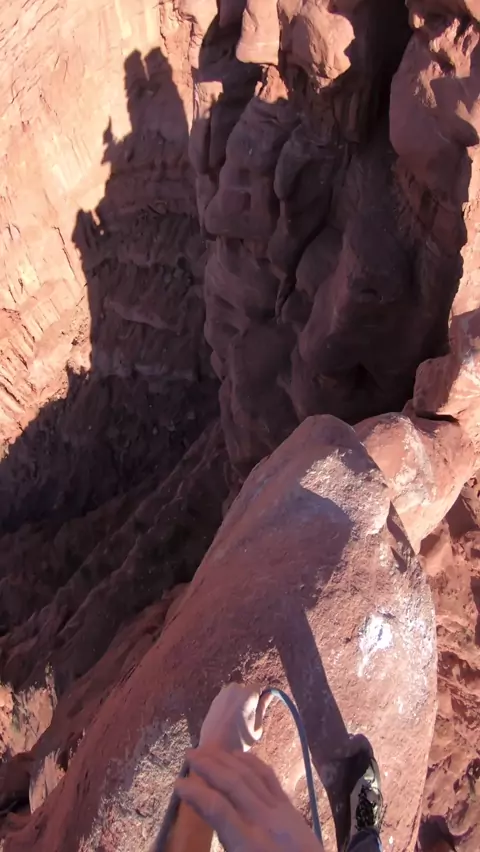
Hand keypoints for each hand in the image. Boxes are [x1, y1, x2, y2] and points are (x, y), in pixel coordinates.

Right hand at [175, 747, 323, 851]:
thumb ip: (225, 841)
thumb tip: (206, 813)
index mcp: (248, 846)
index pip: (217, 810)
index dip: (196, 794)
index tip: (178, 785)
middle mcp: (264, 822)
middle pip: (232, 784)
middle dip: (208, 767)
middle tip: (188, 756)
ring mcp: (280, 812)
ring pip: (250, 776)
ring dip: (226, 760)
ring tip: (206, 750)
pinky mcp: (290, 808)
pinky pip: (269, 777)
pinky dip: (251, 762)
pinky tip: (237, 756)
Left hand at [199, 683, 269, 752]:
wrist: (214, 749)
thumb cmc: (240, 740)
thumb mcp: (257, 726)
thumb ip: (263, 708)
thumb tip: (269, 694)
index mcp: (248, 693)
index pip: (259, 688)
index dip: (260, 699)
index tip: (258, 711)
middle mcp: (234, 688)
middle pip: (246, 689)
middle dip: (248, 699)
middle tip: (248, 718)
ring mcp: (222, 693)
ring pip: (236, 694)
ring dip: (238, 702)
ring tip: (237, 720)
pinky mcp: (214, 700)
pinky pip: (226, 699)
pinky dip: (229, 706)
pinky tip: (227, 721)